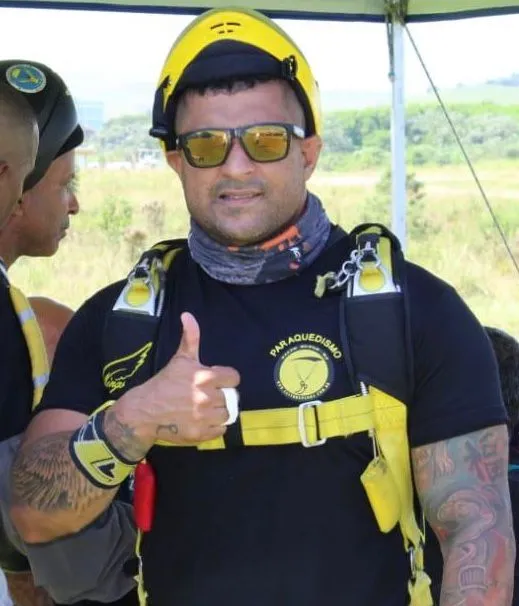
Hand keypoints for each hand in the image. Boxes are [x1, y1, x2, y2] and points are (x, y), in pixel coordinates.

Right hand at [116, 312, 239, 447]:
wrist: (143, 411)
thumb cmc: (164, 383)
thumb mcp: (180, 358)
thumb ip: (190, 337)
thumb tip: (187, 314)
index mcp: (205, 377)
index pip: (234, 378)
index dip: (225, 379)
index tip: (215, 381)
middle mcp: (207, 398)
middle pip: (230, 397)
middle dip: (219, 396)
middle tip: (205, 396)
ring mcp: (204, 417)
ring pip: (226, 415)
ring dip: (218, 412)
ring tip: (204, 409)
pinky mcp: (200, 434)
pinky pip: (220, 431)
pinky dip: (214, 427)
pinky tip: (201, 420)